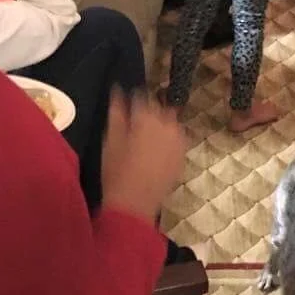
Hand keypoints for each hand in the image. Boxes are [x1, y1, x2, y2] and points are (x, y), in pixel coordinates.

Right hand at [101, 90, 186, 223]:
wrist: (134, 204)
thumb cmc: (116, 172)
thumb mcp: (110, 140)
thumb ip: (116, 112)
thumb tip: (117, 90)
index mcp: (145, 117)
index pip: (142, 96)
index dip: (134, 98)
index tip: (128, 103)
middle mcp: (166, 123)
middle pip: (159, 106)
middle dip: (149, 109)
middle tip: (137, 122)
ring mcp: (177, 138)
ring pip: (170, 120)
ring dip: (161, 122)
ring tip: (148, 135)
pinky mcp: (183, 152)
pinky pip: (178, 136)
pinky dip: (170, 136)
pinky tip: (159, 146)